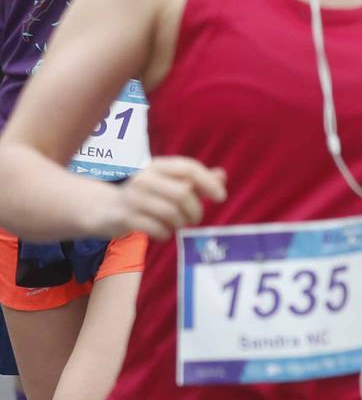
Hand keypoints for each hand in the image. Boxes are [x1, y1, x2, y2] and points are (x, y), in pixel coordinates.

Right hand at [97, 157, 226, 238]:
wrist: (102, 208)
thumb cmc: (144, 196)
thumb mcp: (167, 183)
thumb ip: (195, 180)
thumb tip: (221, 175)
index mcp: (157, 166)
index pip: (188, 167)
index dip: (208, 182)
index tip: (220, 197)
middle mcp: (144, 178)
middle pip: (183, 194)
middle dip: (195, 210)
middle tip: (195, 219)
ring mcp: (133, 198)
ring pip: (172, 213)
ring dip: (181, 223)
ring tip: (177, 224)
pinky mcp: (125, 217)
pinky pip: (157, 229)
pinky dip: (166, 234)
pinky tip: (163, 232)